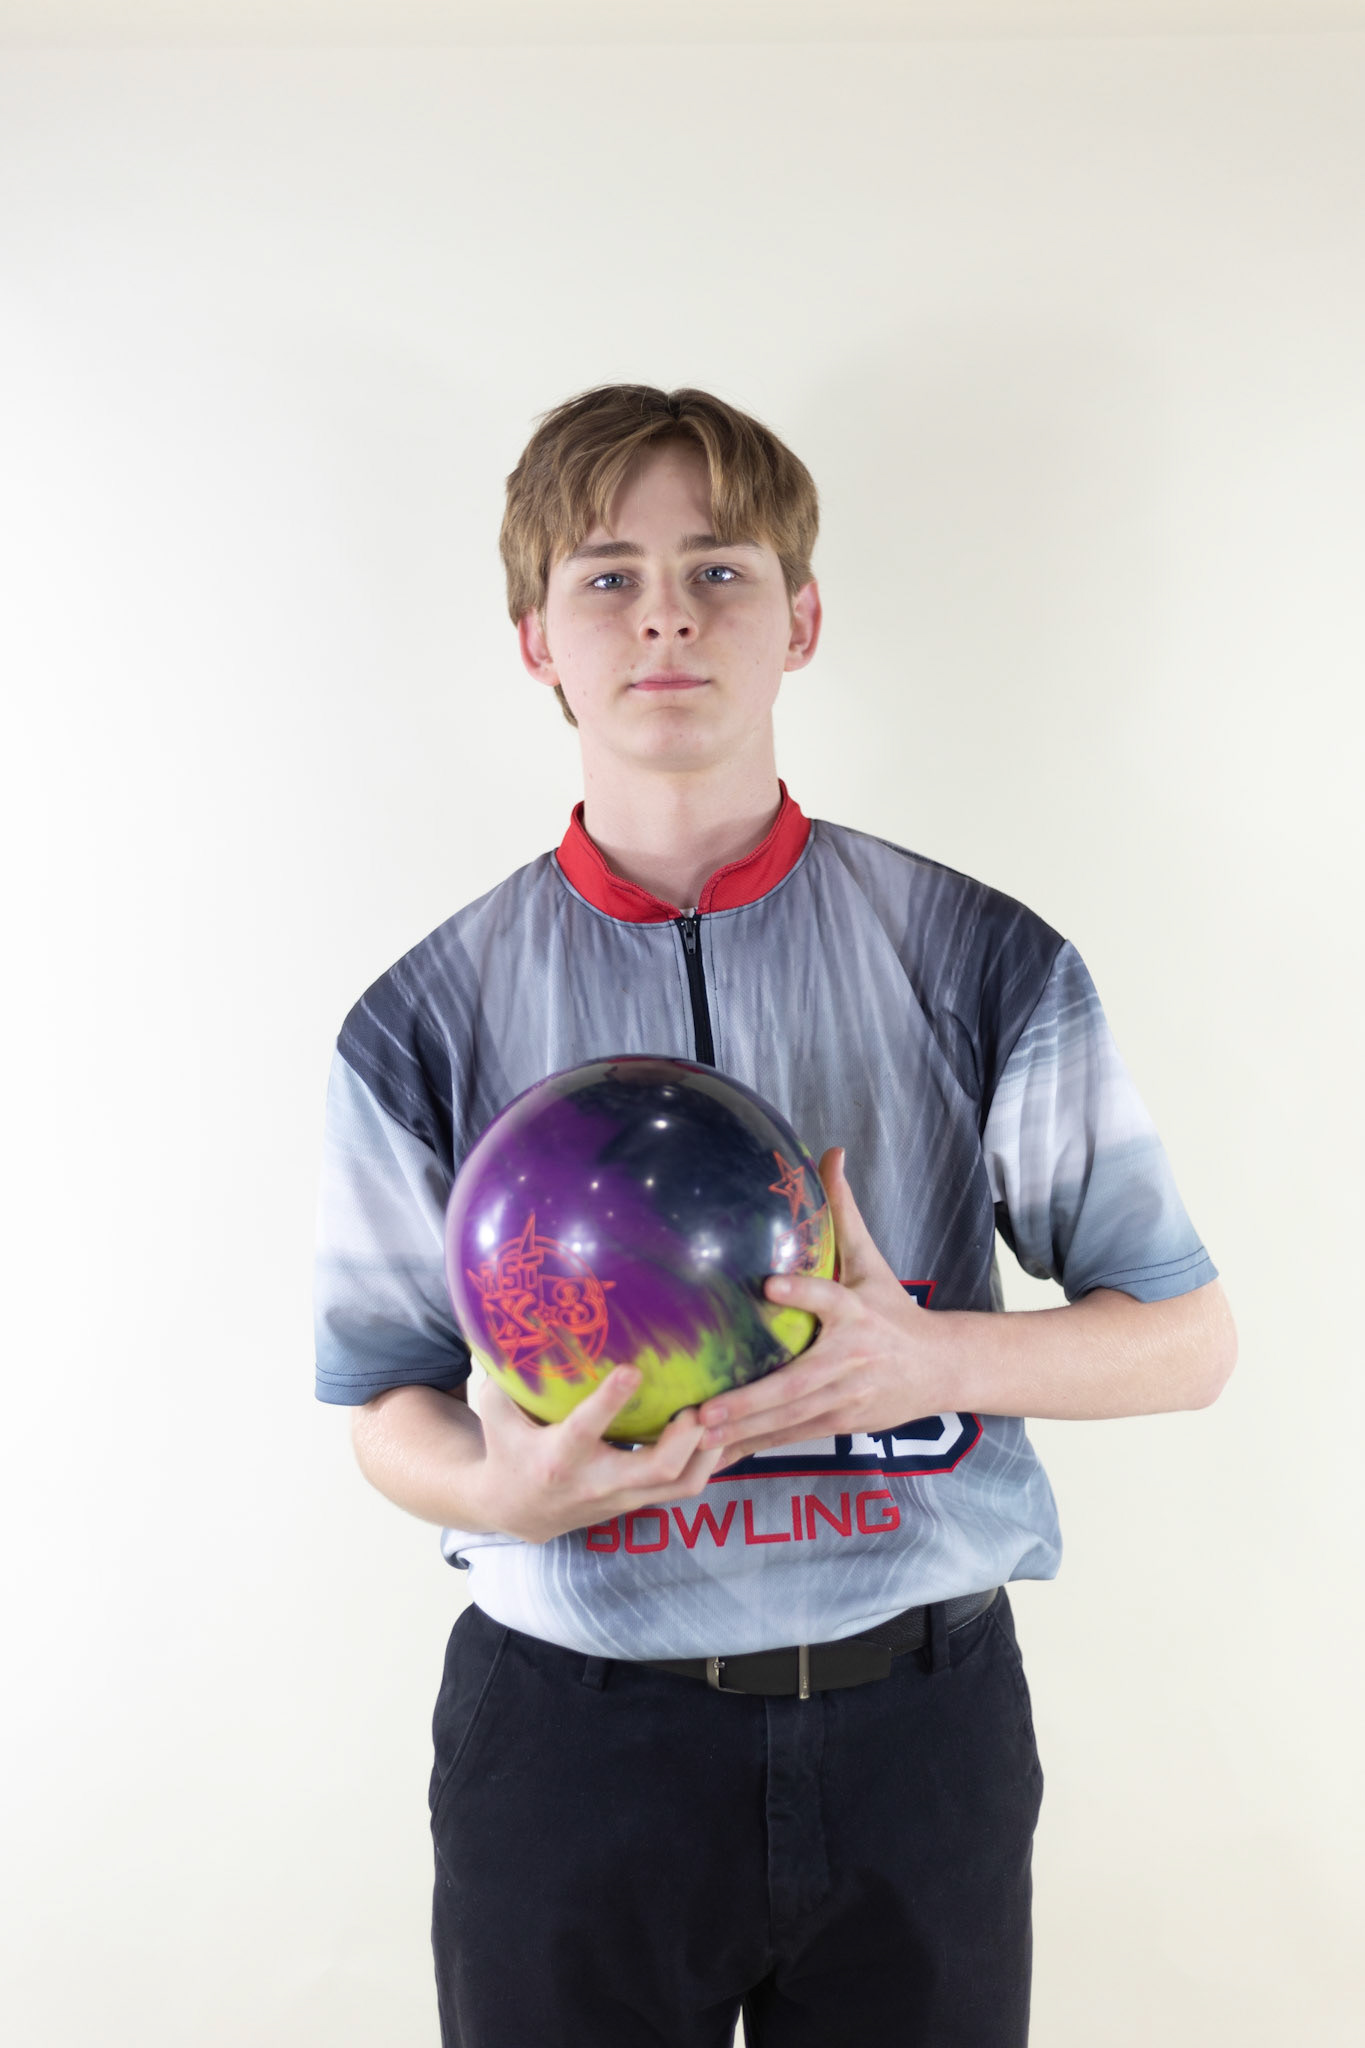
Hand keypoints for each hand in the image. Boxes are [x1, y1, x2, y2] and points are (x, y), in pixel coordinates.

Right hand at [467, 1367, 727, 1544]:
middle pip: (656, 1469)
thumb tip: (517, 1316)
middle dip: (685, 1436)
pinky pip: (687, 1486)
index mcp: (559, 1455)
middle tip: (695, 1403)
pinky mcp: (640, 1501)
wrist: (517, 1513)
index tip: (632, 1369)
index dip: (610, 1401)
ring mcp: (623, 1496)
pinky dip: (711, 1460)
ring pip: (682, 1484)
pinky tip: (728, 1431)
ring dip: (708, 1449)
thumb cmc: (507, 1449)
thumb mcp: (497, 1411)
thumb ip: (510, 1371)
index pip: (586, 1429)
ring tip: (718, 1412)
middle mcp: (596, 1481)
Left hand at [698, 1148, 965, 1461]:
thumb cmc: (892, 1311)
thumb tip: (831, 1151)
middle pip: (797, 1382)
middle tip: (704, 1409)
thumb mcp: (870, 1262)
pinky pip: (792, 1436)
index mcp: (857, 1312)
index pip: (830, 1297)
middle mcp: (851, 1359)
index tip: (770, 1285)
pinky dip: (757, 1446)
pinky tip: (718, 1456)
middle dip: (749, 1401)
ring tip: (700, 1437)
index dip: (802, 1291)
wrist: (941, 1368)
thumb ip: (844, 1212)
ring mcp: (847, 1398)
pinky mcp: (842, 1423)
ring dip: (744, 1432)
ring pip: (790, 1419)